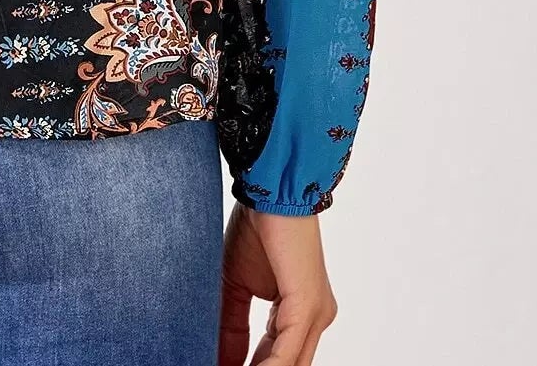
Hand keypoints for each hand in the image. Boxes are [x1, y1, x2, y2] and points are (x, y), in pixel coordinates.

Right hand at [219, 204, 336, 364]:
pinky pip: (287, 354)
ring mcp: (315, 315)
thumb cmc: (258, 227)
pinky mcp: (308, 308)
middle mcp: (315, 318)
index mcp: (301, 313)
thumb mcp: (236, 285)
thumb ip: (231, 324)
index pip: (276, 358)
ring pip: (289, 365)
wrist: (271, 188)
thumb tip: (221, 359)